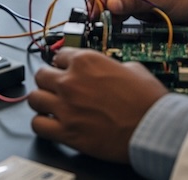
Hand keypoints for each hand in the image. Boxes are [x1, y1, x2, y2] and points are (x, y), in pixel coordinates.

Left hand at [29, 47, 167, 162]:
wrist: (154, 127)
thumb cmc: (147, 99)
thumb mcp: (131, 67)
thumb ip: (109, 64)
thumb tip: (108, 69)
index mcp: (86, 61)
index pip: (59, 56)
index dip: (63, 64)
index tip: (65, 70)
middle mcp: (71, 81)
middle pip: (41, 75)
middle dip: (49, 81)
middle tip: (57, 88)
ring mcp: (66, 106)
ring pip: (34, 99)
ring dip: (42, 101)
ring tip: (52, 106)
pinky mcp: (67, 132)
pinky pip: (38, 125)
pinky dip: (42, 124)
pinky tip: (51, 124)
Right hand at [89, 0, 187, 25]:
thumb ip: (133, 2)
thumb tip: (111, 5)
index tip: (96, 7)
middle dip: (104, 3)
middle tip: (97, 19)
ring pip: (116, 0)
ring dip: (112, 12)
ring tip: (109, 24)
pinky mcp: (142, 2)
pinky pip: (125, 9)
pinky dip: (121, 17)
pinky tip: (119, 25)